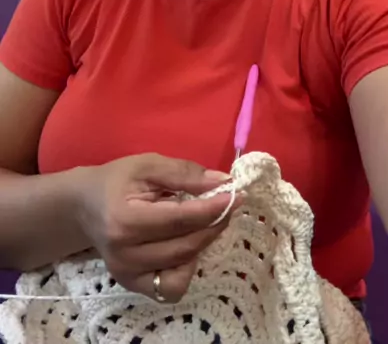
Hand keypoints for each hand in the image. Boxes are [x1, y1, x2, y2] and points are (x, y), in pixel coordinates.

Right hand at [74, 152, 235, 301]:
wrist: (85, 205)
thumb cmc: (117, 180)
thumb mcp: (148, 165)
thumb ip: (184, 173)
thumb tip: (222, 183)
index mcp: (124, 220)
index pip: (179, 220)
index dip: (211, 209)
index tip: (235, 196)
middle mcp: (124, 254)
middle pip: (184, 246)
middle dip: (214, 224)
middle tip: (230, 205)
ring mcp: (127, 275)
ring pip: (182, 267)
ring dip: (202, 243)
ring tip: (205, 222)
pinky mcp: (132, 285)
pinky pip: (171, 287)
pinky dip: (186, 267)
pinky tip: (184, 244)